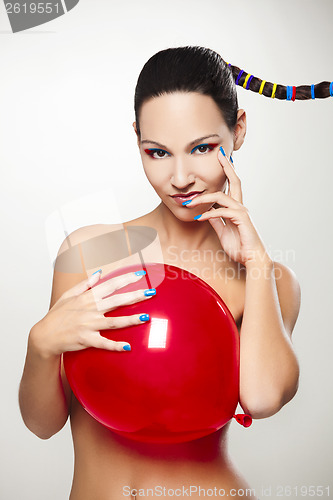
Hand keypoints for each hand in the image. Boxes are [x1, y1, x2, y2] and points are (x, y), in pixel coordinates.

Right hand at [29, 271, 153, 357]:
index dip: (126, 278)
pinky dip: (115, 345)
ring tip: (146, 318)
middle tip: (151, 292)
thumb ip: (86, 283)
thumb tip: (100, 272)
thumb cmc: (56, 315)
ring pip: (114, 322)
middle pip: (117, 301)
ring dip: (131, 320)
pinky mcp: (86, 339)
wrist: (44, 336)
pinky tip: (127, 347)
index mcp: (87, 297)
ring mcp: (89, 324)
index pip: (111, 284)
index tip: (141, 274)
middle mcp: (90, 309)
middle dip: (135, 296)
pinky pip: (103, 343)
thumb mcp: (68, 294)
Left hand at [186, 146, 269, 266]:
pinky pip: (222, 212)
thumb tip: (206, 213)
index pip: (232, 185)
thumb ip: (216, 221)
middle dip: (227, 166)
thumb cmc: (239, 246)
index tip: (221, 159)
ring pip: (221, 197)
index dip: (227, 172)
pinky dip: (209, 214)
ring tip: (190, 203)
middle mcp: (240, 207)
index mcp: (236, 208)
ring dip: (203, 199)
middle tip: (219, 154)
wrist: (251, 259)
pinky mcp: (241, 220)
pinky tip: (199, 218)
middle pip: (235, 181)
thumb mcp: (222, 232)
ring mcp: (242, 212)